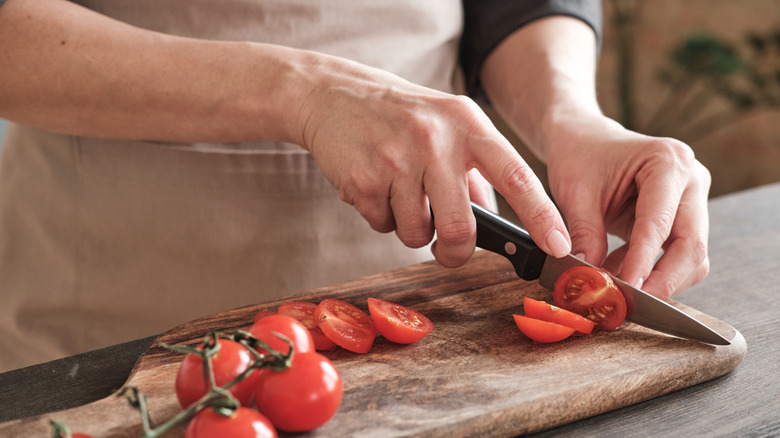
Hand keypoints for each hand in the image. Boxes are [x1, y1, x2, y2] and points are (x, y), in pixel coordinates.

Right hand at [293, 53, 571, 266]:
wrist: (334, 95)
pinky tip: (375, 186)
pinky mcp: (364, 179)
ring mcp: (398, 159)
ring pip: (417, 233)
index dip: (543, 216)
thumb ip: (476, 171)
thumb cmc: (400, 116)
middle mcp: (436, 139)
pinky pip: (383, 225)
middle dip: (456, 251)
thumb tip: (495, 222)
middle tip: (448, 249)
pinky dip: (381, 217)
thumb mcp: (447, 126)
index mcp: (468, 124)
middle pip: (461, 226)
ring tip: (399, 193)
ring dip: (411, 228)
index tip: (559, 246)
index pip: (517, 176)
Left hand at [544, 113, 710, 298]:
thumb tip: (589, 280)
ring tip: (615, 284)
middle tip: (631, 304)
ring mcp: (692, 199)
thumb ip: (584, 235)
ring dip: (658, 279)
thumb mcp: (574, 193)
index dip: (643, 262)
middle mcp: (691, 179)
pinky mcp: (683, 217)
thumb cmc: (580, 156)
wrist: (584, 138)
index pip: (660, 223)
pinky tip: (615, 268)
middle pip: (692, 245)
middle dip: (663, 281)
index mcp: (667, 162)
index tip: (625, 290)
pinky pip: (677, 254)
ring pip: (691, 256)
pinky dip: (650, 270)